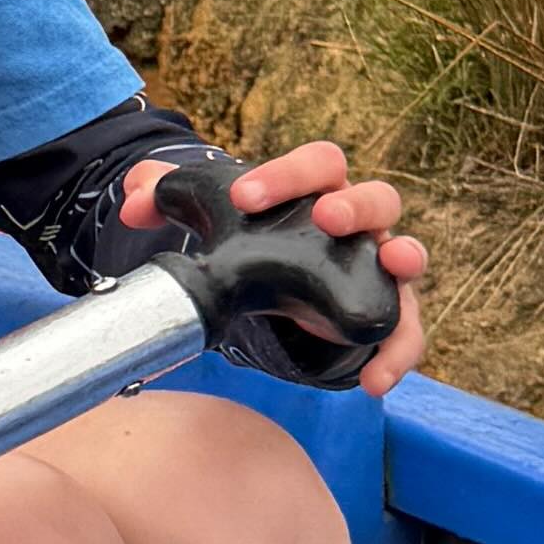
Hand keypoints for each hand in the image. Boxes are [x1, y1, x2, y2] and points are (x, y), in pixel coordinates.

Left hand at [124, 139, 427, 394]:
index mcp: (316, 188)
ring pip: (408, 254)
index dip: (287, 174)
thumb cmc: (255, 236)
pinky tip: (374, 380)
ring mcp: (378, 266)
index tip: (247, 195)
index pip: (317, 163)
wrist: (275, 288)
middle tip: (329, 217)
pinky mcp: (385, 314)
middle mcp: (358, 222)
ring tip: (393, 265)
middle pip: (378, 197)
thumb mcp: (210, 217)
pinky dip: (398, 353)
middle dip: (357, 205)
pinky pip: (407, 332)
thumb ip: (167, 196)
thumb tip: (134, 199)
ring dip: (405, 256)